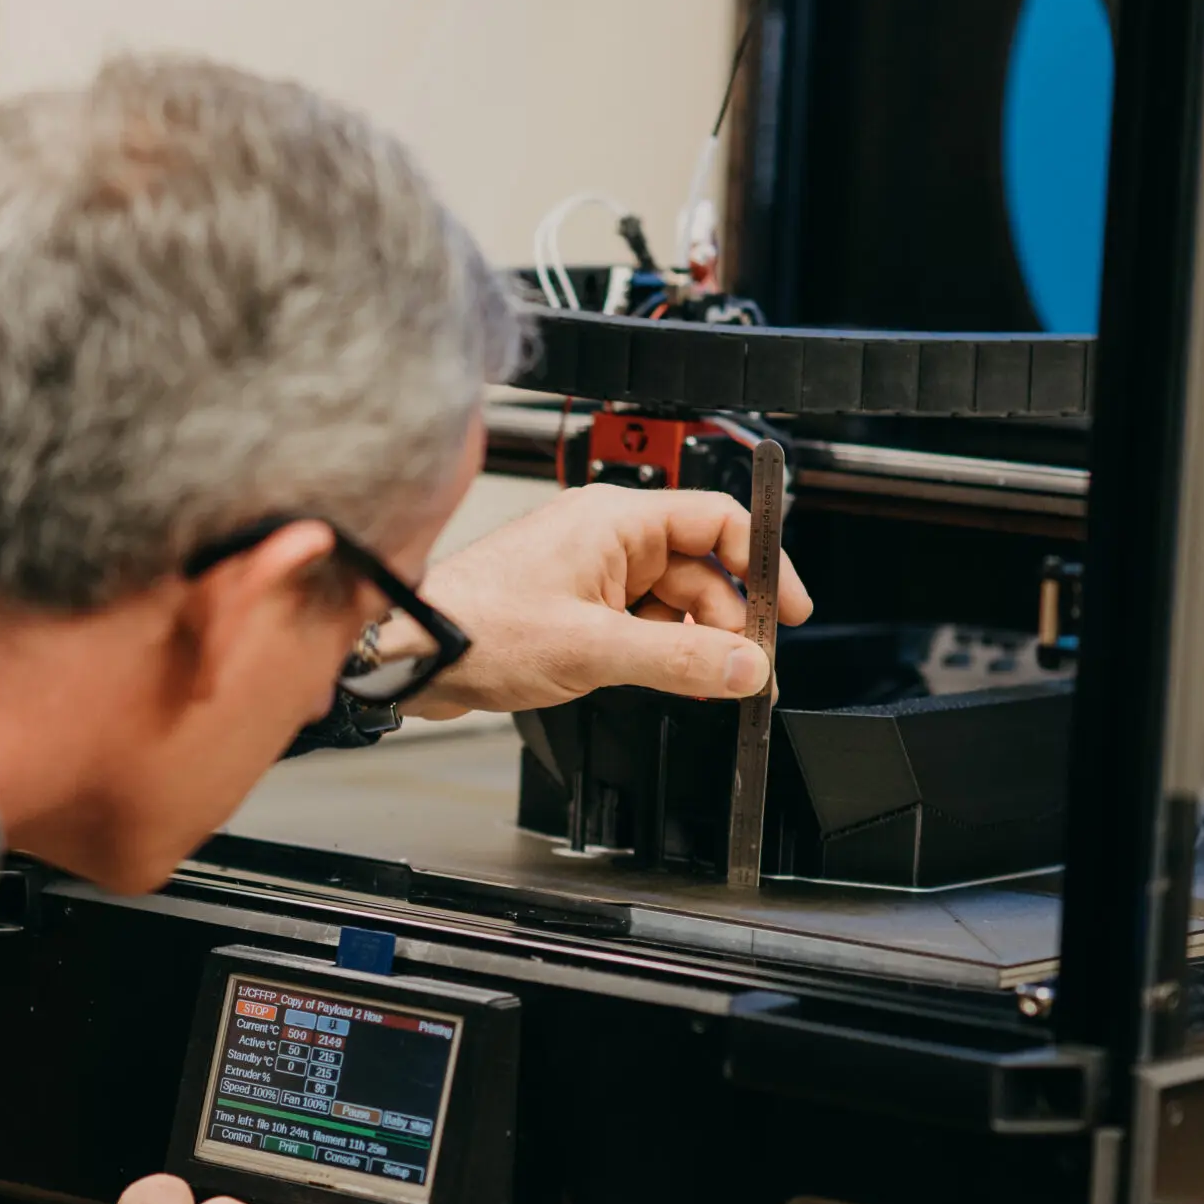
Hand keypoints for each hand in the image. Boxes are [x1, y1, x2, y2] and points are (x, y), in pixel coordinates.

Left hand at [396, 482, 812, 718]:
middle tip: (746, 672)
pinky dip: (657, 652)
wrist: (414, 655)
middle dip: (727, 622)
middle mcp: (606, 538)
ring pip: (670, 604)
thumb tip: (744, 667)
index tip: (789, 610)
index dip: (762, 563)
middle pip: (700, 571)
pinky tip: (664, 680)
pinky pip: (637, 624)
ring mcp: (589, 573)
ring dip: (691, 643)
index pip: (717, 521)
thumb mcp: (593, 649)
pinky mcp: (574, 607)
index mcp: (615, 520)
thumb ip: (679, 659)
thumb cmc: (477, 627)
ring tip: (704, 683)